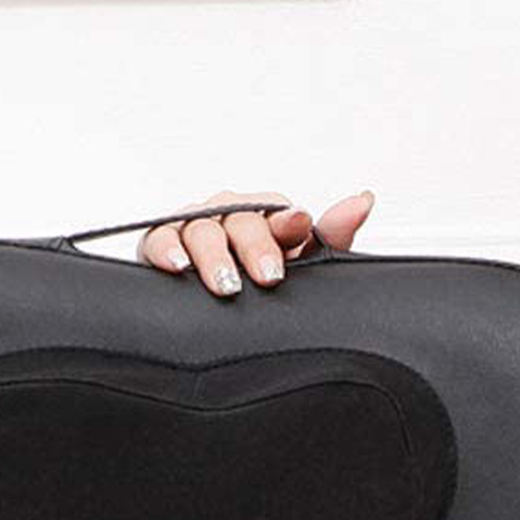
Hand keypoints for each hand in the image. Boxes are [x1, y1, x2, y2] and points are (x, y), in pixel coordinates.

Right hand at [135, 188, 375, 297]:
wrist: (214, 319)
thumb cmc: (258, 283)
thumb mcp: (301, 267)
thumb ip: (332, 238)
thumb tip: (362, 201)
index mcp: (266, 219)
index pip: (278, 210)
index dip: (287, 219)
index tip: (299, 228)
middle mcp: (229, 218)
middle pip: (239, 217)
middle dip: (255, 246)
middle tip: (270, 276)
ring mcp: (193, 230)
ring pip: (200, 228)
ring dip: (215, 256)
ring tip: (227, 283)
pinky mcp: (160, 246)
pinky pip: (158, 240)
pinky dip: (166, 250)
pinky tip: (179, 266)